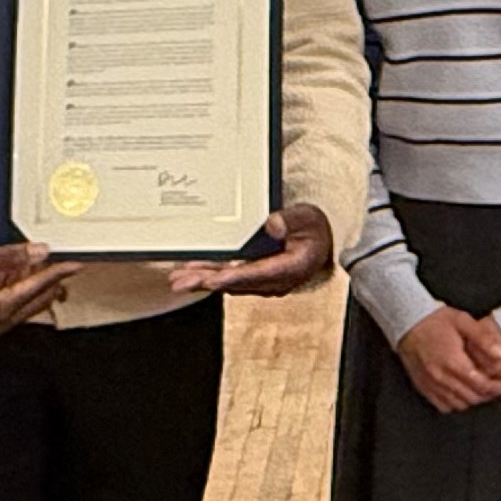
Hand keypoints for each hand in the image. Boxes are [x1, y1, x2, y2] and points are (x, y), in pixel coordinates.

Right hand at [0, 242, 76, 337]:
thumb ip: (11, 256)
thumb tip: (39, 251)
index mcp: (4, 309)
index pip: (42, 286)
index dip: (60, 271)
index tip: (75, 264)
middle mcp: (3, 322)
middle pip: (40, 299)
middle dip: (50, 279)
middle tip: (54, 260)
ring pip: (27, 304)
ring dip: (32, 284)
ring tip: (27, 264)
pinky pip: (12, 306)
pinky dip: (17, 291)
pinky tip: (7, 276)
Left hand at [166, 202, 332, 299]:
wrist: (321, 242)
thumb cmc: (314, 230)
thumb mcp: (308, 217)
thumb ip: (291, 219)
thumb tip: (272, 224)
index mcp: (290, 268)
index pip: (256, 275)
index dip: (232, 278)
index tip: (211, 280)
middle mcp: (275, 281)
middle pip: (235, 283)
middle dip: (206, 282)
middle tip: (182, 283)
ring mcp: (264, 281)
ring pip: (229, 282)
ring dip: (203, 280)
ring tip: (179, 280)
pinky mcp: (255, 277)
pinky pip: (230, 278)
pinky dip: (211, 276)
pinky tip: (194, 273)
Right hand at [395, 309, 500, 414]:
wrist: (405, 321)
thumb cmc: (434, 319)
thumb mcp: (462, 321)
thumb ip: (483, 338)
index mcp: (453, 362)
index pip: (482, 385)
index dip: (500, 388)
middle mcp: (441, 377)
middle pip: (473, 397)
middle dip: (491, 395)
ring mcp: (430, 384)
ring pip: (459, 404)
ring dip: (475, 400)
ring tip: (485, 390)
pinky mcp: (422, 387)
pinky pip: (443, 406)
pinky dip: (457, 403)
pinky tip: (464, 394)